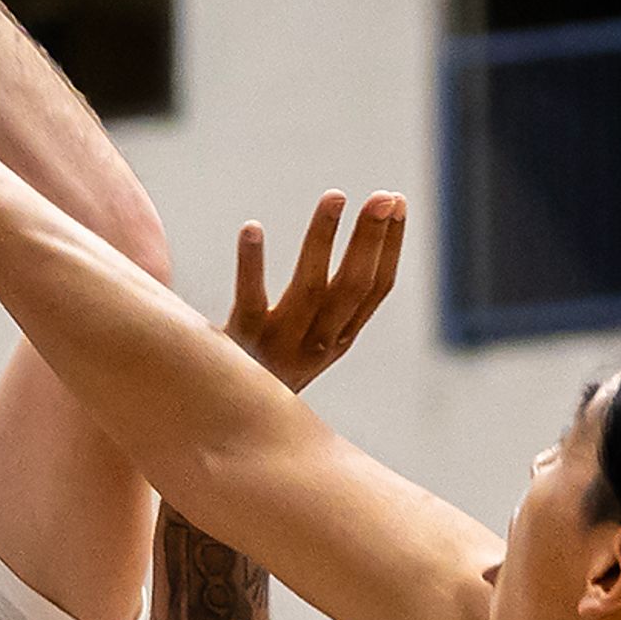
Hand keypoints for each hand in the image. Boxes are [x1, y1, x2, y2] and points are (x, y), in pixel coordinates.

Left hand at [224, 191, 407, 391]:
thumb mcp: (310, 345)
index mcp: (340, 340)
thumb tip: (359, 244)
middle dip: (371, 239)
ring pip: (310, 289)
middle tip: (382, 195)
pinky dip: (252, 264)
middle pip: (353, 286)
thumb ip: (332, 307)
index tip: (398, 201)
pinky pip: (249, 300)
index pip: (376, 289)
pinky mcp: (240, 343)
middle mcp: (317, 346)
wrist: (222, 424)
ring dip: (324, 240)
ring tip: (335, 196)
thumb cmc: (268, 372)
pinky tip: (252, 227)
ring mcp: (279, 347)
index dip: (391, 245)